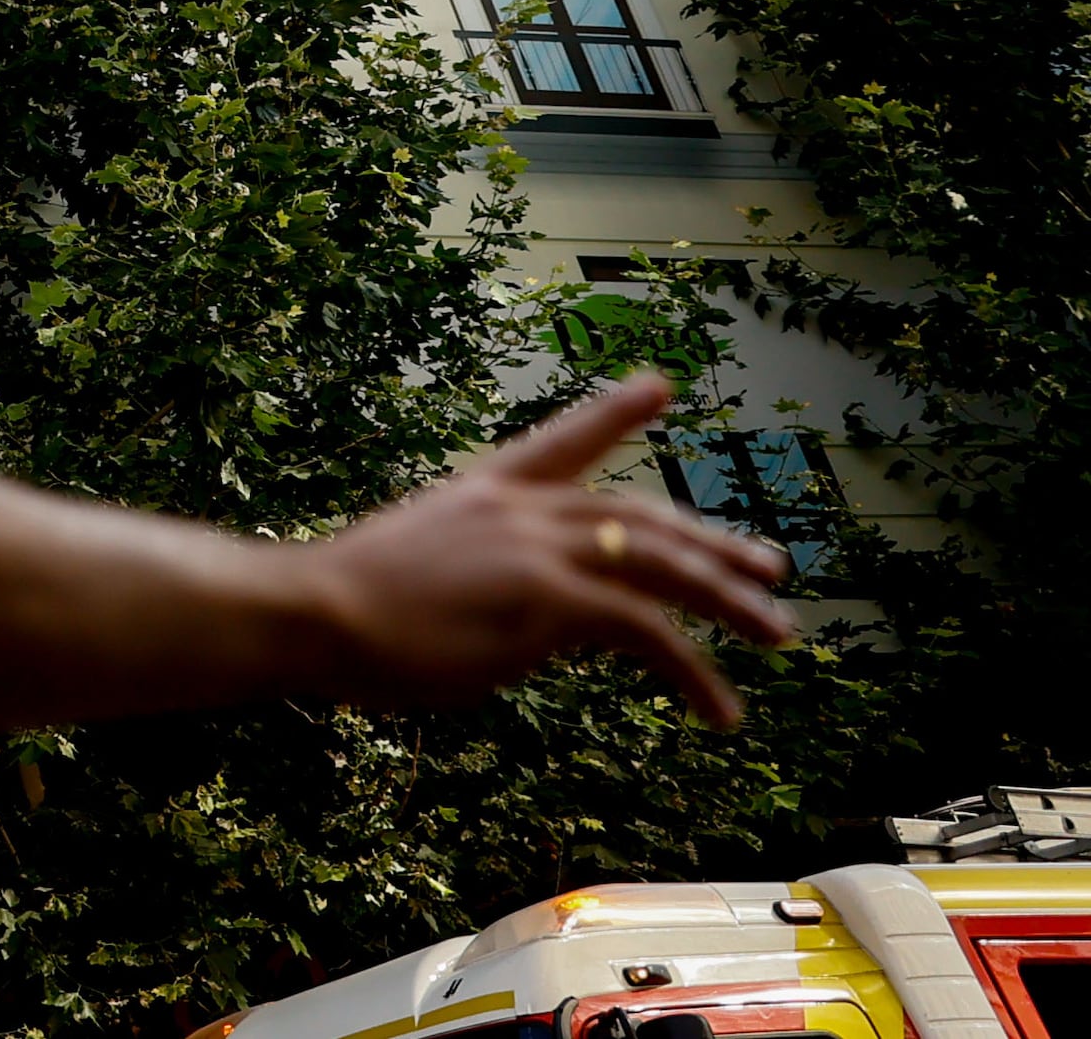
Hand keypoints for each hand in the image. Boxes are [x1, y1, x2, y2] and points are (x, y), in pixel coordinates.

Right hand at [297, 376, 798, 726]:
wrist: (313, 612)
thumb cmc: (340, 605)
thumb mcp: (418, 566)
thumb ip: (479, 576)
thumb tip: (519, 616)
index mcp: (482, 491)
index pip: (562, 440)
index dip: (616, 412)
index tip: (660, 384)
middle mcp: (520, 508)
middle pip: (639, 514)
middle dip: (711, 540)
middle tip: (766, 563)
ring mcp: (539, 547)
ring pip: (663, 565)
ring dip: (730, 600)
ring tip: (777, 633)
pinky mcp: (552, 599)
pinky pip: (650, 632)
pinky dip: (696, 673)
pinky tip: (720, 708)